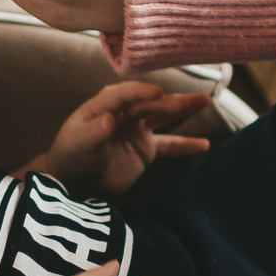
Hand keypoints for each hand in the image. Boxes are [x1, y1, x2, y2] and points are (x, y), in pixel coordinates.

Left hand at [33, 81, 212, 193]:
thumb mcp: (77, 144)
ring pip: (163, 117)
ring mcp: (136, 130)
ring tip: (205, 102)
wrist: (73, 183)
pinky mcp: (145, 149)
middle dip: (171, 101)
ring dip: (182, 110)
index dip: (141, 92)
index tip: (158, 92)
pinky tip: (205, 145)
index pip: (125, 95)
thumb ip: (93, 133)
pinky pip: (169, 145)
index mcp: (103, 105)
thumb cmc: (70, 157)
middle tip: (194, 98)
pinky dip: (186, 145)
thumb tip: (109, 120)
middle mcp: (123, 114)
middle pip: (149, 104)